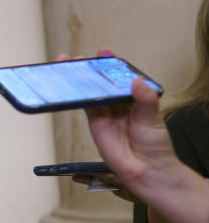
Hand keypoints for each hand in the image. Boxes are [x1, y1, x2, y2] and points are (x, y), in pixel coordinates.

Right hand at [57, 49, 176, 196]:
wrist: (145, 170)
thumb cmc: (154, 144)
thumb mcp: (152, 118)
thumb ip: (145, 99)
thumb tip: (136, 80)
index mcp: (135, 97)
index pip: (121, 76)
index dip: (111, 64)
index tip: (103, 52)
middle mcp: (119, 103)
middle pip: (101, 82)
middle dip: (90, 69)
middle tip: (79, 58)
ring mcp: (105, 112)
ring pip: (90, 91)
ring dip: (78, 80)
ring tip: (66, 66)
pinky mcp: (95, 123)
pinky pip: (82, 106)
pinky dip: (74, 96)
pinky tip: (66, 87)